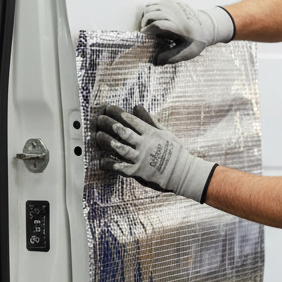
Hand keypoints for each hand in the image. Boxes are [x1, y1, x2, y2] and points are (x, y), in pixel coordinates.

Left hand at [95, 105, 217, 201]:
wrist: (182, 173)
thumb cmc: (176, 152)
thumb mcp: (166, 133)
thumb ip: (151, 121)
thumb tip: (138, 108)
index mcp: (152, 134)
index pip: (133, 121)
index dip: (120, 114)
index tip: (110, 109)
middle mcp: (144, 145)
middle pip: (124, 132)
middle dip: (110, 124)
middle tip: (100, 119)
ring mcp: (140, 158)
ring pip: (120, 148)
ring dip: (107, 141)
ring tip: (98, 136)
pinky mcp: (137, 171)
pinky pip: (120, 167)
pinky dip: (110, 164)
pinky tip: (102, 161)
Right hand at [139, 0, 234, 64]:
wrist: (207, 25)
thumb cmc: (196, 42)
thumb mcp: (188, 53)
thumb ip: (172, 57)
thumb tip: (156, 62)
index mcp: (179, 26)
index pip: (157, 25)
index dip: (147, 30)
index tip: (143, 36)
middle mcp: (175, 13)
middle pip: (151, 14)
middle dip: (144, 24)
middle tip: (145, 32)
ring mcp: (172, 5)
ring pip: (150, 7)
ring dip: (145, 17)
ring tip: (148, 26)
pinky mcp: (171, 1)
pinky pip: (153, 3)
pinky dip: (149, 10)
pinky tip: (153, 19)